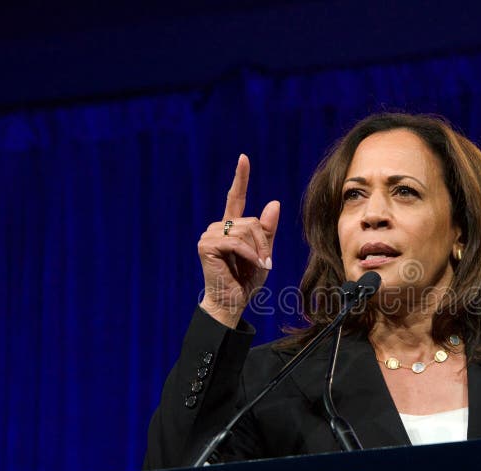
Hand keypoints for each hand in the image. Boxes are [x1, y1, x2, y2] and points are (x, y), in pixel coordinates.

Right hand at [198, 154, 279, 327]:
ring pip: (245, 230)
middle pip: (250, 221)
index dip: (241, 178)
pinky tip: (253, 265)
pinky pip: (236, 242)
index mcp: (230, 227)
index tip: (244, 158)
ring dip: (258, 250)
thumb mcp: (264, 253)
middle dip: (263, 241)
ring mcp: (209, 236)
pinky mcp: (206, 246)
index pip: (235, 197)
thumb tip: (274, 202)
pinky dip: (249, 254)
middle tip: (265, 262)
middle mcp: (217, 228)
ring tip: (259, 266)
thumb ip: (267, 230)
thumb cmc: (247, 281)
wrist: (232, 302)